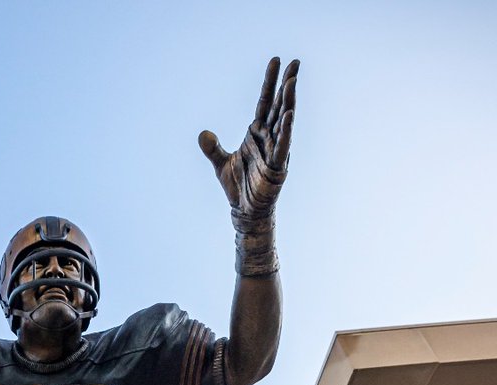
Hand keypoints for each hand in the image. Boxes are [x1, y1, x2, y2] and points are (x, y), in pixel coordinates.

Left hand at [198, 57, 297, 217]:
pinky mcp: (277, 166)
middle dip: (286, 83)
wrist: (244, 211)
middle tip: (295, 62)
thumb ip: (211, 148)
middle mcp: (268, 137)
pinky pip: (282, 145)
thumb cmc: (237, 186)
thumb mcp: (220, 164)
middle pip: (278, 105)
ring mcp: (275, 150)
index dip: (270, 82)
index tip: (276, 60)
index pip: (264, 101)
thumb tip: (202, 133)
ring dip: (288, 101)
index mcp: (256, 133)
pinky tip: (289, 115)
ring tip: (293, 81)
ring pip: (283, 120)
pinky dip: (285, 131)